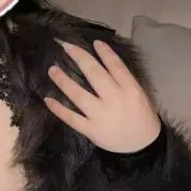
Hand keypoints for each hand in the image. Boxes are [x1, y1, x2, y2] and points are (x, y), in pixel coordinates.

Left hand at [44, 40, 161, 152]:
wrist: (142, 149)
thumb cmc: (142, 119)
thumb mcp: (141, 96)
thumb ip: (125, 82)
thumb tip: (106, 63)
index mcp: (130, 90)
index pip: (116, 66)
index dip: (104, 53)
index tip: (93, 42)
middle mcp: (115, 100)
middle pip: (94, 74)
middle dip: (79, 57)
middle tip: (65, 46)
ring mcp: (101, 115)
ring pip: (78, 94)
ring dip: (63, 81)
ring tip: (52, 70)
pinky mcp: (91, 130)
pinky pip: (71, 118)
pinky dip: (59, 109)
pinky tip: (47, 100)